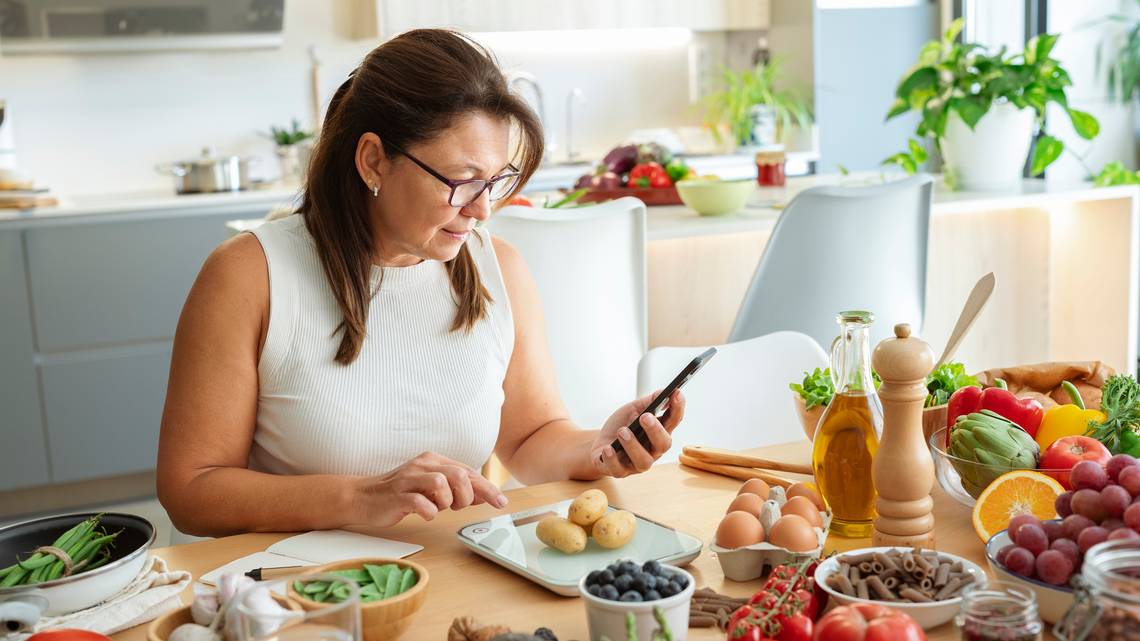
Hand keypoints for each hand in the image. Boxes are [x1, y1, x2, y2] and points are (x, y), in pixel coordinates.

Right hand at [352, 452, 507, 526]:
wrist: (362, 497)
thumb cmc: (400, 494)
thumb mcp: (431, 489)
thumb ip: (455, 490)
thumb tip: (483, 496)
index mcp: (433, 461)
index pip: (467, 471)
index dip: (487, 487)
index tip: (501, 501)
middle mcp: (422, 465)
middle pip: (459, 474)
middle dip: (468, 495)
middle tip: (460, 507)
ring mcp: (409, 479)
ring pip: (442, 483)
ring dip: (448, 501)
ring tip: (439, 508)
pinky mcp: (397, 495)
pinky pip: (421, 502)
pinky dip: (429, 511)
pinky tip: (427, 514)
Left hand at [588, 389, 685, 477]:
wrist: (599, 443)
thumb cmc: (621, 426)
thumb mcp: (633, 409)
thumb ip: (649, 401)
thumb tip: (665, 391)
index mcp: (659, 433)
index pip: (673, 421)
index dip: (677, 408)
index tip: (676, 393)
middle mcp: (652, 450)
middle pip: (663, 444)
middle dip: (656, 430)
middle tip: (645, 417)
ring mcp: (637, 463)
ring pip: (644, 461)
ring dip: (633, 445)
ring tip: (622, 431)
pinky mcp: (619, 471)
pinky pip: (619, 470)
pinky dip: (613, 459)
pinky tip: (608, 448)